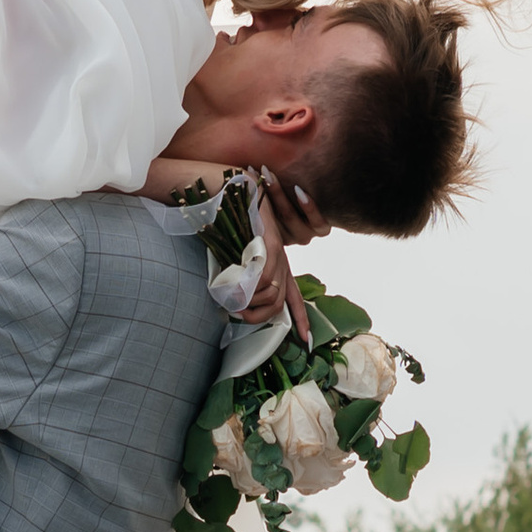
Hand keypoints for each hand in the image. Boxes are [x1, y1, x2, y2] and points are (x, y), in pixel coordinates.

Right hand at [237, 176, 314, 342]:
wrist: (227, 189)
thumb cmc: (225, 221)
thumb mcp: (234, 255)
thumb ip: (239, 275)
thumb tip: (236, 302)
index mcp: (275, 265)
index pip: (293, 298)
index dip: (302, 320)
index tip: (306, 342)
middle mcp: (281, 261)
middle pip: (280, 304)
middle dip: (259, 317)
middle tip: (239, 314)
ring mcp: (278, 252)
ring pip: (273, 293)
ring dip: (252, 302)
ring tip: (235, 298)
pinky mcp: (272, 243)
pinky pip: (266, 276)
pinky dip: (253, 285)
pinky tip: (242, 281)